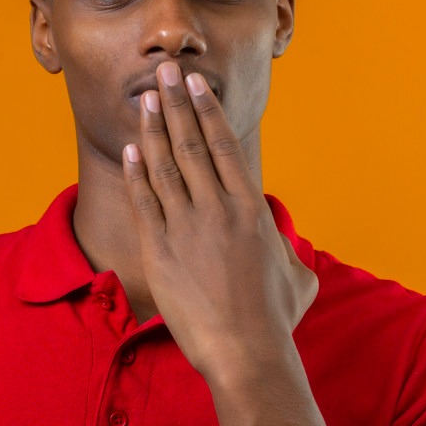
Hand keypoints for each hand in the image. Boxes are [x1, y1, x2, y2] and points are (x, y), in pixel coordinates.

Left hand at [123, 60, 317, 386]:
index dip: (207, 111)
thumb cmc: (274, 320)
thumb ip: (285, 248)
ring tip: (143, 99)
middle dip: (174, 104)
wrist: (246, 353)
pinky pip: (144, 202)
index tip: (195, 85)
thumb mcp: (295, 275)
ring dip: (152, 129)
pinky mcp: (161, 251)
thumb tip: (283, 241)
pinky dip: (136, 173)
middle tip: (163, 71)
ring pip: (165, 166)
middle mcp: (217, 210)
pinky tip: (130, 150)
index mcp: (250, 209)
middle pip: (191, 143)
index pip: (224, 146)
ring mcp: (186, 228)